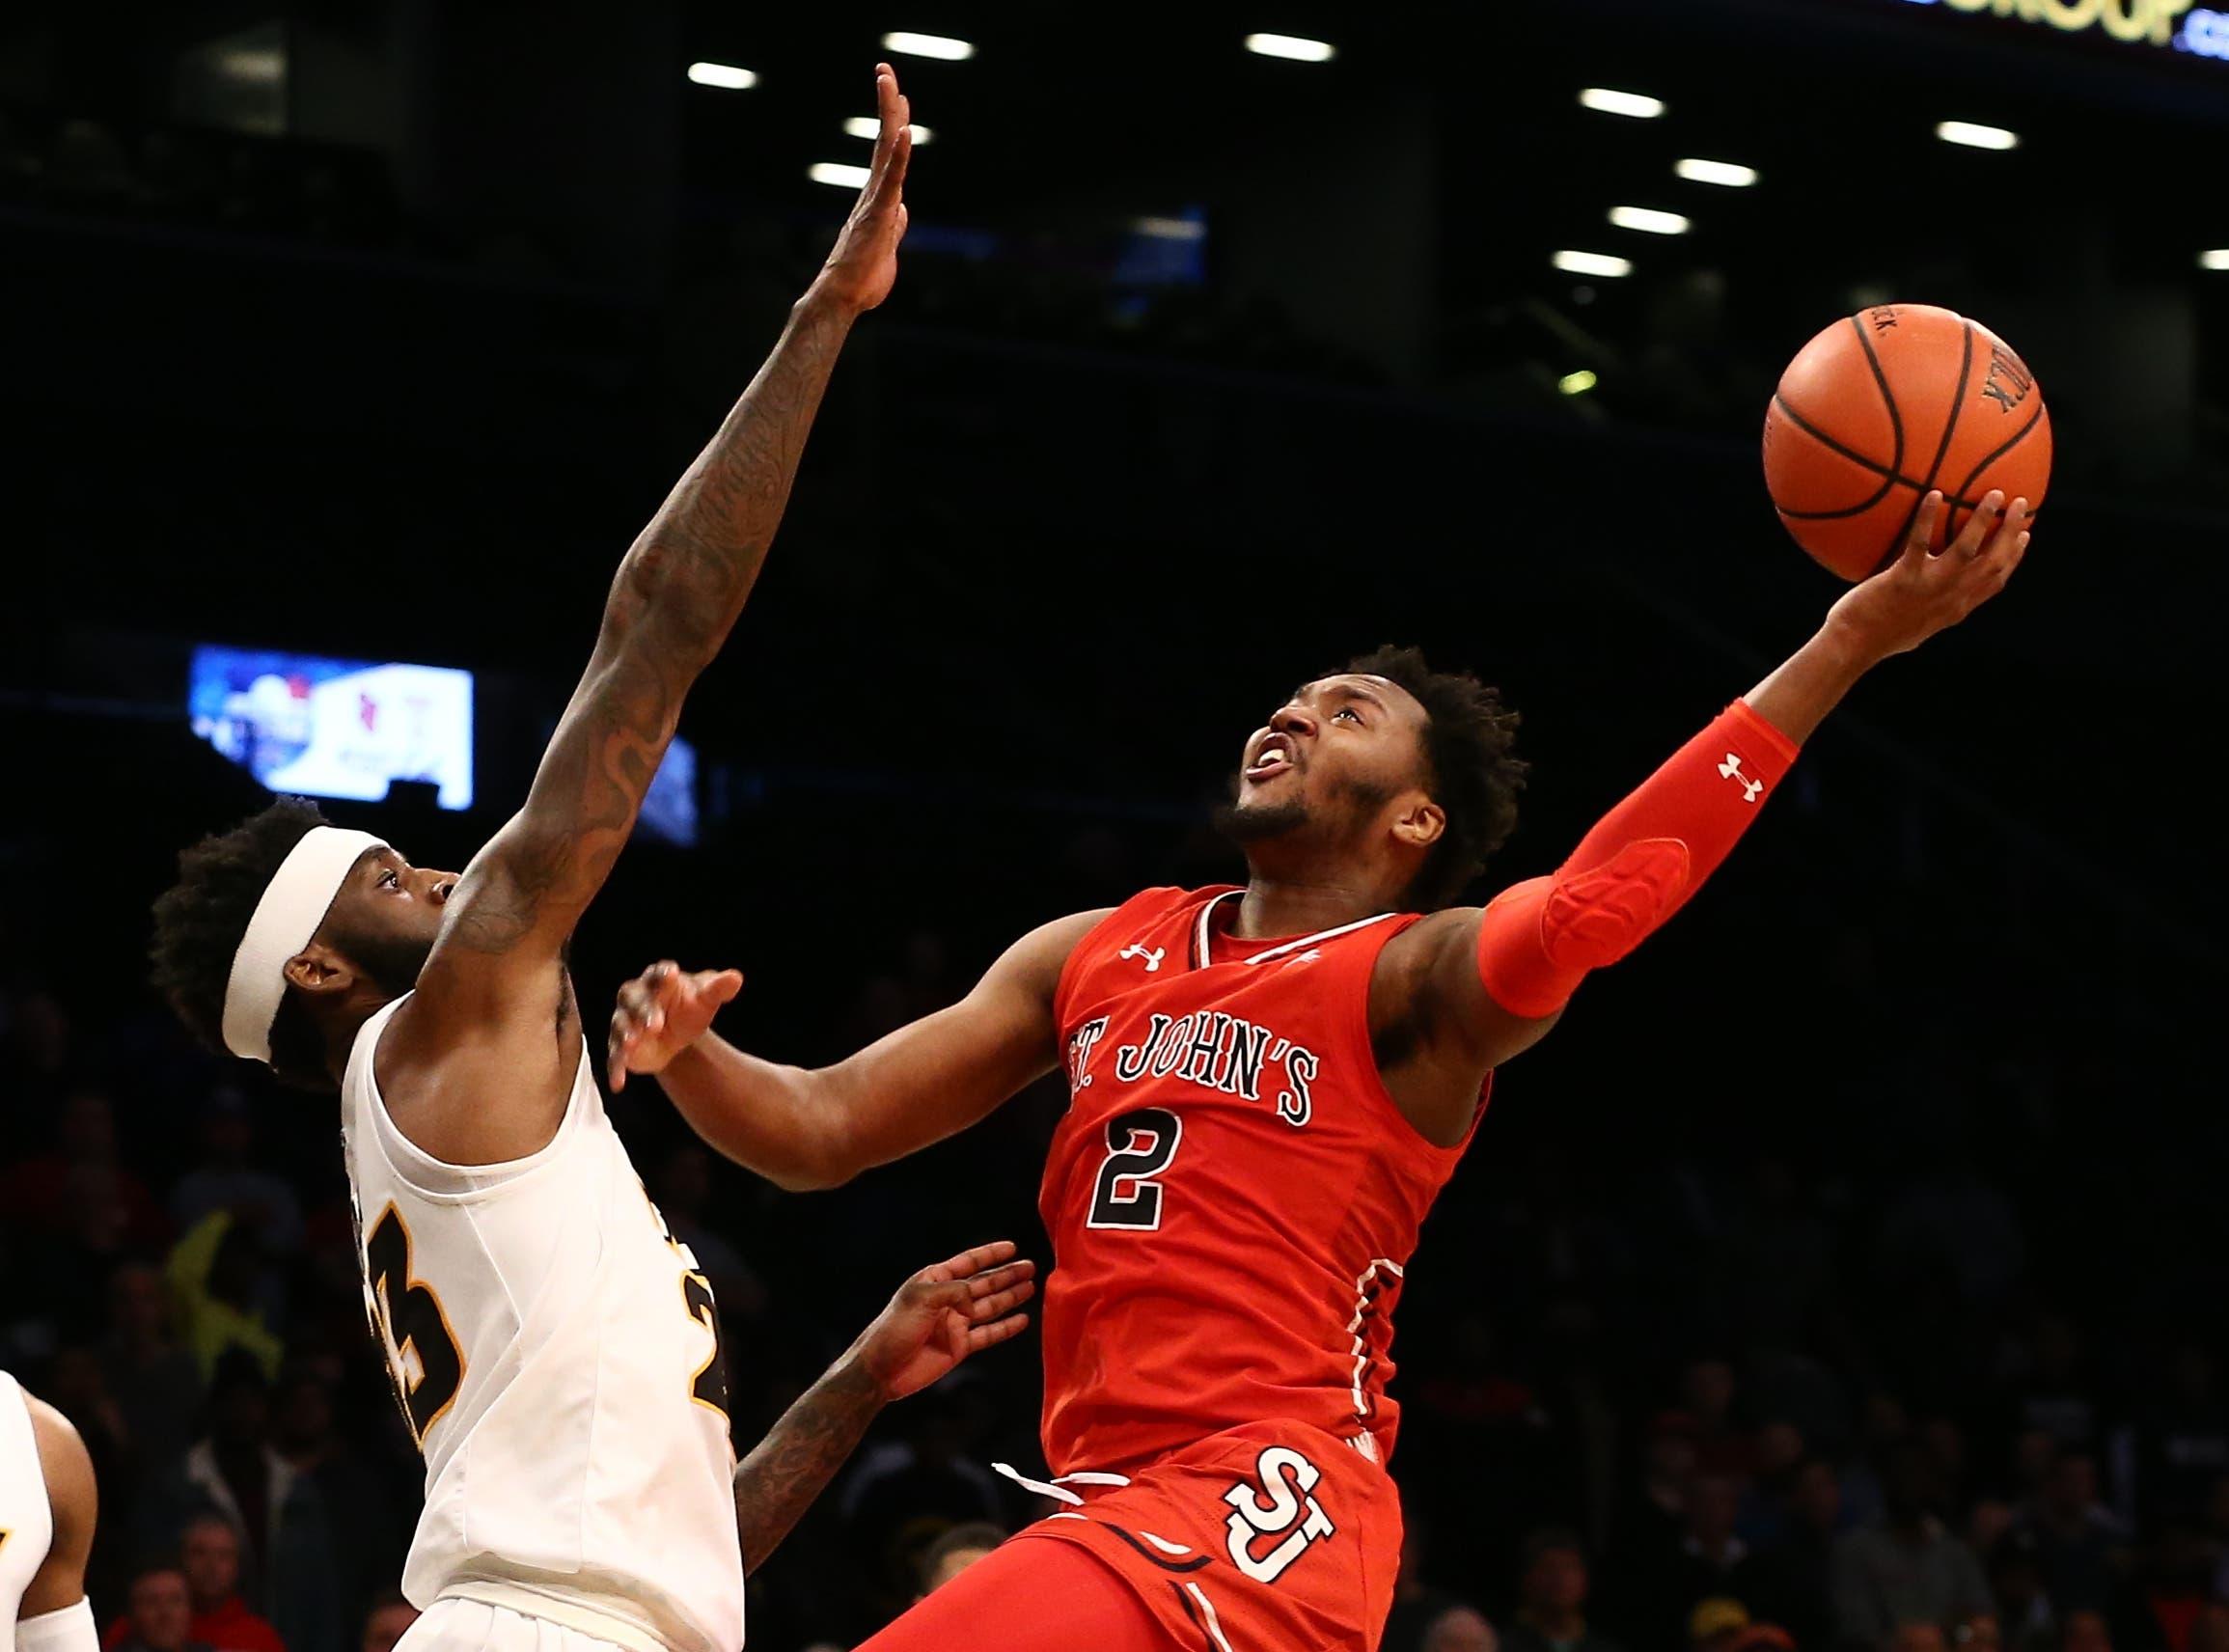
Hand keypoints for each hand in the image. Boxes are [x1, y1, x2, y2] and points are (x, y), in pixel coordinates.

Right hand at [607, 960, 742, 1090]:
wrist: (679, 1037)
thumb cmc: (690, 1009)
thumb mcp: (706, 999)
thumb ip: (718, 989)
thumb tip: (735, 978)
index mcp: (658, 980)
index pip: (658, 973)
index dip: (663, 975)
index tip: (672, 975)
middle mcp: (636, 997)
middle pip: (635, 1000)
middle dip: (644, 1011)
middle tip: (656, 1025)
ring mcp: (625, 1022)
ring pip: (621, 1025)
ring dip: (625, 1034)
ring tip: (631, 1043)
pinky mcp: (621, 1047)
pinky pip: (615, 1057)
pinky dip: (615, 1069)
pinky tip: (618, 1084)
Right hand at [811, 63, 912, 314]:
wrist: (845, 298)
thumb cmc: (862, 278)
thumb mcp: (888, 246)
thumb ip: (895, 225)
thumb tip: (902, 210)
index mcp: (879, 198)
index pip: (888, 152)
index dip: (894, 123)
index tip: (898, 96)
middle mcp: (875, 192)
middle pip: (885, 139)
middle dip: (888, 104)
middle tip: (885, 70)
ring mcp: (875, 201)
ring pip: (886, 150)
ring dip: (890, 115)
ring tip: (890, 83)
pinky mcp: (878, 214)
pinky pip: (891, 180)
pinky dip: (899, 155)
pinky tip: (905, 131)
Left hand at [847, 1240, 1035, 1401]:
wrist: (881, 1370)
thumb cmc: (894, 1328)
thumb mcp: (921, 1298)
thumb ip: (953, 1292)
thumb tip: (975, 1302)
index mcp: (935, 1281)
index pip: (968, 1263)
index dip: (990, 1254)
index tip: (1012, 1247)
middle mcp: (948, 1300)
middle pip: (984, 1283)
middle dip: (1007, 1275)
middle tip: (1031, 1266)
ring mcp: (955, 1323)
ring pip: (990, 1307)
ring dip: (1010, 1297)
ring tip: (1032, 1287)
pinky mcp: (959, 1346)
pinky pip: (988, 1334)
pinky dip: (1006, 1327)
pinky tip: (1022, 1320)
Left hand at [1825, 489, 2030, 662]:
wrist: (1854, 646)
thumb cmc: (1878, 635)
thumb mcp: (1917, 625)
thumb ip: (1931, 607)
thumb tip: (1932, 591)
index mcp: (1956, 609)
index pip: (1996, 581)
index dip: (2014, 557)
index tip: (2024, 534)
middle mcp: (1950, 598)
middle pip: (1994, 562)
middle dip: (2011, 531)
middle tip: (2020, 503)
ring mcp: (1929, 588)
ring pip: (1967, 549)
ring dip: (1983, 520)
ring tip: (1994, 494)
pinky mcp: (1903, 579)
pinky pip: (1919, 542)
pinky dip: (1927, 517)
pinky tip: (1934, 494)